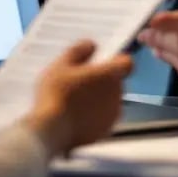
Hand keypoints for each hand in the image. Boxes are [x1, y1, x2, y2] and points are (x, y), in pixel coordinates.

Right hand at [24, 40, 132, 155]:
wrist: (50, 131)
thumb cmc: (56, 94)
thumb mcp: (61, 65)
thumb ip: (79, 51)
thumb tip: (92, 45)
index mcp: (109, 75)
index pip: (126, 63)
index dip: (116, 60)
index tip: (101, 62)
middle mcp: (117, 95)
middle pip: (116, 82)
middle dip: (103, 80)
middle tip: (79, 81)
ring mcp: (112, 115)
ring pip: (110, 100)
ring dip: (99, 98)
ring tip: (74, 100)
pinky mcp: (105, 131)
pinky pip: (104, 118)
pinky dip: (95, 116)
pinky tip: (75, 116)